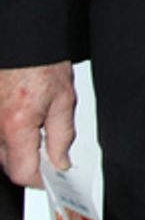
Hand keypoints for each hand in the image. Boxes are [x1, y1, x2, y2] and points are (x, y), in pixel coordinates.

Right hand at [0, 63, 75, 187]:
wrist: (24, 40)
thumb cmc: (40, 62)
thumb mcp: (63, 100)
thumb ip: (62, 136)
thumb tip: (60, 161)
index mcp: (16, 125)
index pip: (22, 172)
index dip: (39, 179)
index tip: (52, 177)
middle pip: (8, 164)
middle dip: (30, 164)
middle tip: (50, 154)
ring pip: (1, 149)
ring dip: (19, 148)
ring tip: (38, 129)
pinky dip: (8, 134)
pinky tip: (24, 120)